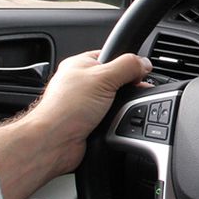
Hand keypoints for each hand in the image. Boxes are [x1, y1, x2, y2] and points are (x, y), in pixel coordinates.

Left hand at [28, 50, 152, 173]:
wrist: (55, 142)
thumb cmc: (66, 108)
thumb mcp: (103, 78)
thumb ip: (127, 67)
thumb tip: (144, 63)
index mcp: (80, 65)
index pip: (111, 56)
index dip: (127, 63)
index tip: (140, 73)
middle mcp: (81, 83)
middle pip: (116, 80)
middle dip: (126, 88)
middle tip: (131, 94)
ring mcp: (85, 104)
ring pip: (115, 101)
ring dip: (120, 108)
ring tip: (116, 112)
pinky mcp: (89, 122)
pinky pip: (111, 118)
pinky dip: (116, 121)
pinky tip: (113, 123)